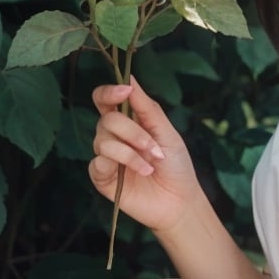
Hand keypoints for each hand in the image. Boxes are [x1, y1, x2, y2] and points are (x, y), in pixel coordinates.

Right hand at [89, 76, 202, 234]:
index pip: (104, 99)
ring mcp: (106, 157)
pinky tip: (141, 172)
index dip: (110, 91)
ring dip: (131, 151)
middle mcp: (112, 137)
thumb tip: (130, 77)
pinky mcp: (102, 177)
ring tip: (152, 165)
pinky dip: (122, 164)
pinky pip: (98, 162)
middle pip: (106, 119)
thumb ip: (147, 107)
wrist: (180, 201)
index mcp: (127, 121)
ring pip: (103, 140)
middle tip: (154, 148)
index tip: (125, 91)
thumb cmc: (176, 165)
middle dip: (132, 131)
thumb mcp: (166, 132)